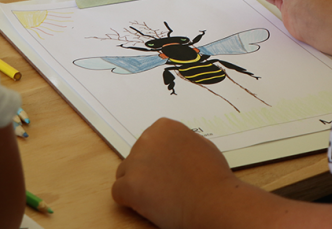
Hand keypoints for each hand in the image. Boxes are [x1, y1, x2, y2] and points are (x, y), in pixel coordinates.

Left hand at [113, 118, 236, 228]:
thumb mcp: (202, 145)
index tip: (167, 169)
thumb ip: (181, 142)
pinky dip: (130, 200)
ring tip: (160, 196)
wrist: (212, 201)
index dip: (157, 159)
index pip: (148, 142)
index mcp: (164, 127)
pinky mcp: (129, 184)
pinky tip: (150, 204)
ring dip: (137, 185)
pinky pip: (118, 192)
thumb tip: (172, 148)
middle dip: (146, 171)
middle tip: (165, 185)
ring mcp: (136, 161)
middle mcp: (146, 139)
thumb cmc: (212, 177)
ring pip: (124, 173)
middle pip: (135, 157)